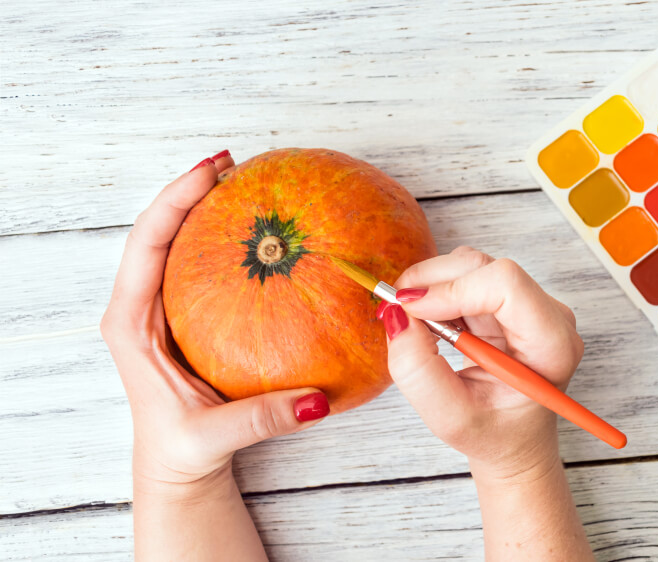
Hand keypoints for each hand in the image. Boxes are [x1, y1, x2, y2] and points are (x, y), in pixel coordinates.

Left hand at [101, 151, 329, 490]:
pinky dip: (219, 237)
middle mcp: (139, 308)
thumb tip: (316, 402)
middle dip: (189, 190)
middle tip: (231, 162)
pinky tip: (253, 227)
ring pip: (174, 242)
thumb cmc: (181, 450)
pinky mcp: (182, 315)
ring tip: (240, 178)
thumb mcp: (213, 437)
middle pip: (157, 231)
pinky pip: (197, 264)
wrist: (175, 466)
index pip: (145, 247)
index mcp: (130, 326)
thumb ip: (261, 419)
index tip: (207, 174)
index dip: (172, 204)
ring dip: (203, 207)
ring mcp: (160, 309)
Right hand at [380, 246, 584, 479]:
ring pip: (472, 266)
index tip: (410, 309)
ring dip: (433, 287)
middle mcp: (550, 316)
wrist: (512, 439)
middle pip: (485, 267)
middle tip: (396, 309)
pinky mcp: (511, 299)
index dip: (452, 289)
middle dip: (433, 281)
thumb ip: (418, 372)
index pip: (506, 284)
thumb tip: (396, 316)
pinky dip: (438, 292)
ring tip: (418, 325)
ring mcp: (532, 304)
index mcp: (552, 347)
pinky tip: (432, 322)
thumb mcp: (450, 418)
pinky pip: (467, 275)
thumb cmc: (493, 434)